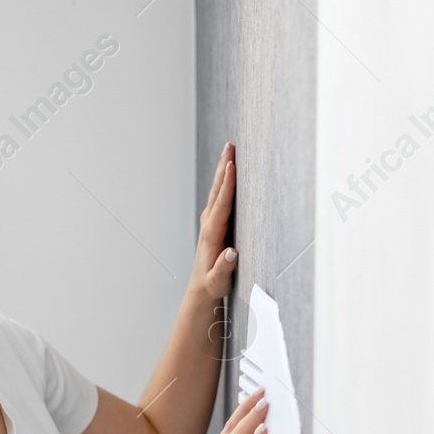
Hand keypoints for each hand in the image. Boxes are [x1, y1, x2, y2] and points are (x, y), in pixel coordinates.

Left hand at [191, 141, 237, 298]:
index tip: (232, 167)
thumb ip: (223, 269)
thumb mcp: (218, 282)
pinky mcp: (212, 222)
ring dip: (223, 169)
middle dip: (224, 167)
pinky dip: (224, 180)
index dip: (227, 186)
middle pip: (217, 191)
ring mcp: (209, 221)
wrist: (202, 287)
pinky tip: (228, 169)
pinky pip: (219, 196)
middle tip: (230, 146)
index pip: (221, 206)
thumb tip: (231, 254)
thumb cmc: (213, 285)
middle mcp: (208, 224)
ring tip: (229, 149)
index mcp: (212, 235)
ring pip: (217, 190)